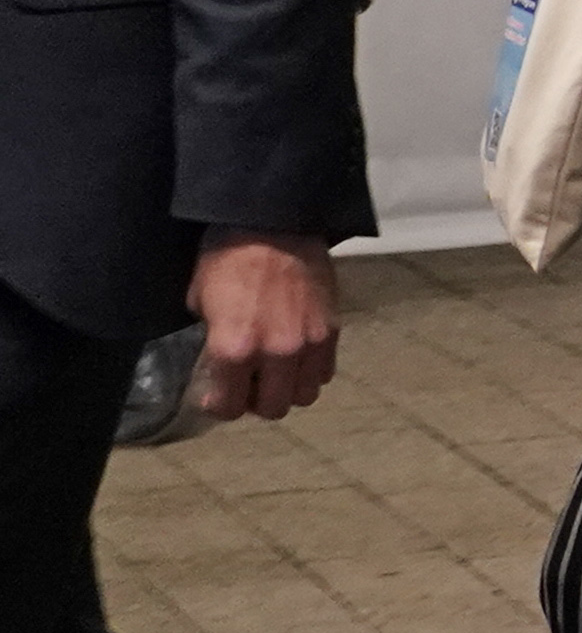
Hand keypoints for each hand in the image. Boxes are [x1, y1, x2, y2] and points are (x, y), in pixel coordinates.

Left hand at [185, 231, 335, 422]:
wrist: (273, 224)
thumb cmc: (226, 258)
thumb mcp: (200, 301)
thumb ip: (213, 338)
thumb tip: (220, 358)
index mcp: (234, 348)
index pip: (229, 405)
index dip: (219, 406)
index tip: (215, 398)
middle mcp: (275, 354)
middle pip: (272, 408)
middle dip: (255, 402)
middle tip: (247, 387)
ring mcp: (308, 345)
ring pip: (303, 395)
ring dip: (286, 391)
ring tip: (275, 374)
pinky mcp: (331, 332)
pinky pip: (324, 371)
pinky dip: (309, 373)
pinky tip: (296, 358)